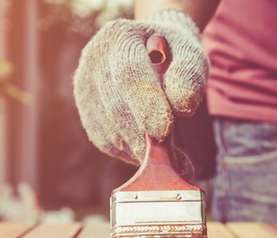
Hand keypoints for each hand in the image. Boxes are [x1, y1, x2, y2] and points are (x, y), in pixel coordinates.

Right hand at [73, 10, 207, 175]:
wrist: (152, 53)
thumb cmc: (174, 55)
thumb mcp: (190, 55)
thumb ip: (190, 76)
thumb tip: (182, 106)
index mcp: (120, 37)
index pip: (129, 73)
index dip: (146, 104)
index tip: (164, 132)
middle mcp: (94, 60)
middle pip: (116, 108)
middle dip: (144, 138)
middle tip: (170, 161)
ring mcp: (86, 88)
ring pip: (109, 130)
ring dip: (138, 150)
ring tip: (167, 160)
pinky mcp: (87, 114)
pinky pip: (106, 141)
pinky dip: (129, 152)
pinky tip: (149, 153)